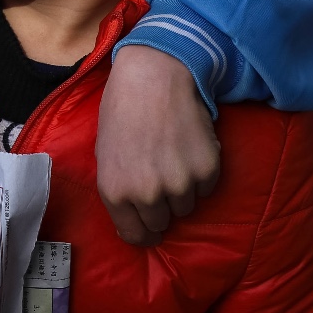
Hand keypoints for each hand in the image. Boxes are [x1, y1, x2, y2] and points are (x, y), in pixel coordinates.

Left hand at [96, 43, 220, 244]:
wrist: (154, 76)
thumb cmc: (123, 110)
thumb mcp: (105, 155)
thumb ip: (119, 190)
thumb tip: (133, 220)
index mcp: (116, 192)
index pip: (137, 236)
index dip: (144, 231)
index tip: (149, 224)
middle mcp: (147, 194)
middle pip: (162, 223)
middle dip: (161, 206)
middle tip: (159, 175)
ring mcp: (179, 184)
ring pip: (186, 206)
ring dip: (182, 189)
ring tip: (172, 156)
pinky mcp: (206, 170)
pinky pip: (206, 188)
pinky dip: (201, 173)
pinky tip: (189, 147)